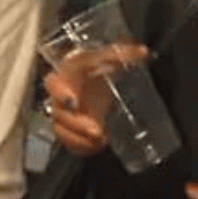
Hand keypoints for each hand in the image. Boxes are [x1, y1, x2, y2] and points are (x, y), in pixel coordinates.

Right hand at [41, 43, 148, 157]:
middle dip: (73, 122)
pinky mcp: (68, 130)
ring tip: (102, 137)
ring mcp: (63, 115)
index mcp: (66, 76)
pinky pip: (68, 142)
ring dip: (80, 136)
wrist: (92, 87)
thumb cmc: (96, 71)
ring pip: (61, 129)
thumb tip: (143, 51)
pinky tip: (97, 145)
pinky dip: (82, 146)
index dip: (60, 92)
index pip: (54, 82)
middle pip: (57, 111)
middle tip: (94, 128)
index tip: (75, 102)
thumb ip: (123, 54)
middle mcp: (60, 96)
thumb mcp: (108, 60)